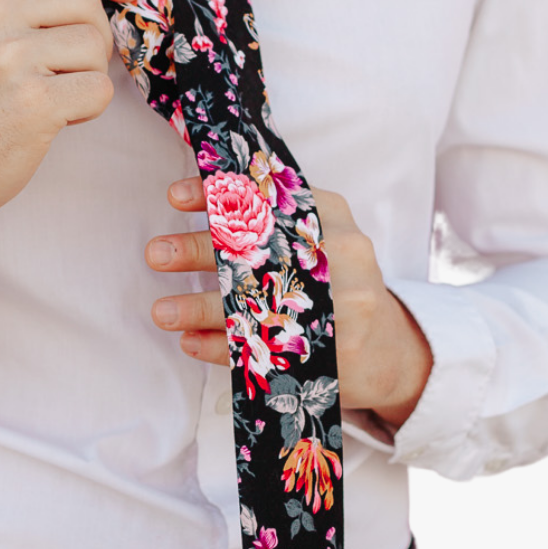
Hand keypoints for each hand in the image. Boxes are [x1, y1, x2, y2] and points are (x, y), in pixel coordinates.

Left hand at [145, 180, 432, 430]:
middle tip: (157, 253)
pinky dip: (220, 348)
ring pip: (253, 306)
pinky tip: (190, 342)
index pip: (268, 197)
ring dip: (199, 308)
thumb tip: (202, 191)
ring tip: (162, 311)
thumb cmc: (339, 279)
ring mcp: (337, 310)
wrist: (391, 348)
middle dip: (198, 253)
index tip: (174, 197)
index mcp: (331, 218)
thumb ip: (274, 212)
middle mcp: (338, 257)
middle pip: (256, 252)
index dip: (218, 195)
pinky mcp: (326, 357)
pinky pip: (262, 352)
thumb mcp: (320, 233)